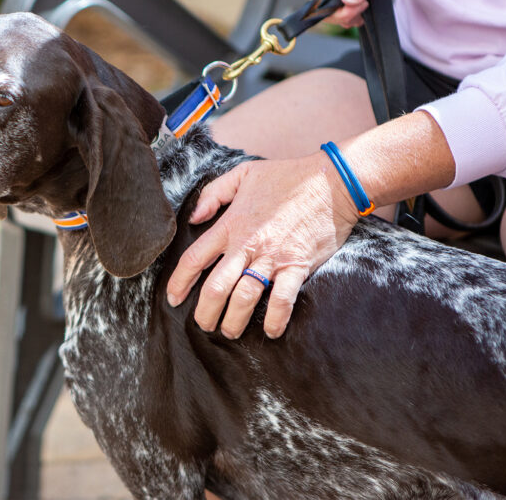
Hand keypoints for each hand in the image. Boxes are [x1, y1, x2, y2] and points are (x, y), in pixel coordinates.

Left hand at [165, 153, 361, 338]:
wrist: (332, 182)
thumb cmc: (288, 176)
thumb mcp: (243, 174)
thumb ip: (213, 193)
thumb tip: (193, 216)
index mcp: (231, 224)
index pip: (195, 258)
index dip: (179, 282)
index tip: (173, 298)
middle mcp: (247, 245)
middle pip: (216, 287)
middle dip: (205, 312)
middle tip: (204, 325)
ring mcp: (273, 257)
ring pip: (244, 297)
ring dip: (234, 320)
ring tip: (230, 332)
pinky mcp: (298, 265)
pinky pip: (282, 299)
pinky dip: (275, 319)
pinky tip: (271, 331)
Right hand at [304, 0, 404, 27]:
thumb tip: (349, 0)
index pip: (318, 4)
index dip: (339, 12)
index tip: (362, 4)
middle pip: (323, 11)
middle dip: (347, 14)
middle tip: (367, 3)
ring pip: (329, 12)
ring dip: (350, 14)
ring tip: (366, 3)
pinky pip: (333, 8)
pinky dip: (349, 11)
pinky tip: (361, 4)